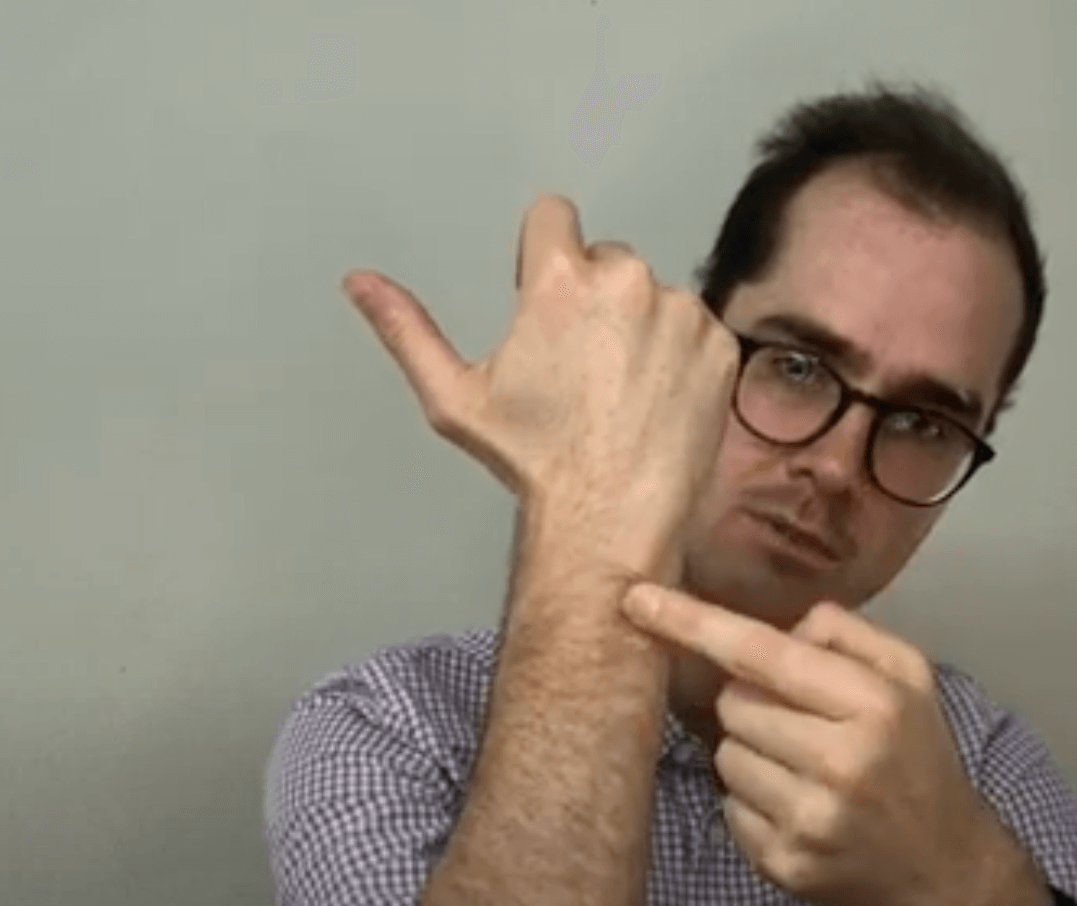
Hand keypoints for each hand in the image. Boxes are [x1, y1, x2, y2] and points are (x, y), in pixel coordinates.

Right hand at [341, 195, 739, 580]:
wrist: (608, 517)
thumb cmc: (532, 461)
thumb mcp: (454, 397)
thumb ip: (407, 327)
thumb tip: (359, 281)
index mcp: (560, 279)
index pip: (553, 217)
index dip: (544, 258)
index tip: (545, 303)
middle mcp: (627, 280)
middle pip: (607, 261)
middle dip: (594, 298)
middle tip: (583, 367)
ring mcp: (681, 311)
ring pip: (654, 296)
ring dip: (640, 326)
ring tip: (621, 392)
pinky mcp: (718, 344)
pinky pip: (695, 329)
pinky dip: (679, 356)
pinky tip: (655, 402)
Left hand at [619, 583, 1051, 905]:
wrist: (946, 874)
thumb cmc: (918, 760)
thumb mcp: (910, 678)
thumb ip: (846, 633)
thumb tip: (779, 629)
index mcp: (871, 703)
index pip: (762, 652)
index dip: (694, 623)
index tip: (636, 599)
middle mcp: (839, 761)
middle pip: (733, 704)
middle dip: (753, 703)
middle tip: (799, 724)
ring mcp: (808, 819)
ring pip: (725, 755)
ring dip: (751, 753)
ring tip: (802, 769)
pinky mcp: (783, 864)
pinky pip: (728, 807)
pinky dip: (752, 802)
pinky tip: (796, 808)